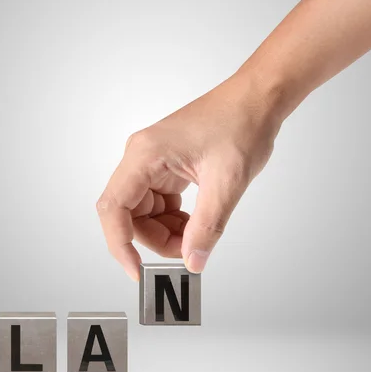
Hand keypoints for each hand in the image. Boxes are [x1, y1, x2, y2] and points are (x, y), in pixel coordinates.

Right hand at [96, 69, 282, 280]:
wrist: (256, 99)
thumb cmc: (241, 123)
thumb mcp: (227, 181)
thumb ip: (208, 226)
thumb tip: (193, 260)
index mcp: (145, 155)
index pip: (114, 209)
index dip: (120, 245)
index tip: (137, 271)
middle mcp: (141, 158)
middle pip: (129, 215)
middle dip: (156, 239)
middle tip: (188, 250)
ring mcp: (152, 162)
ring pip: (144, 213)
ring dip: (166, 231)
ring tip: (198, 233)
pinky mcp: (165, 167)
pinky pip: (158, 204)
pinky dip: (175, 219)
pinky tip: (197, 219)